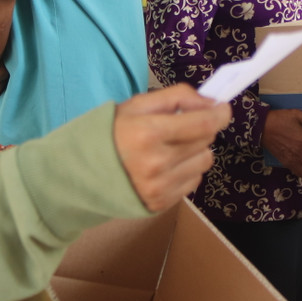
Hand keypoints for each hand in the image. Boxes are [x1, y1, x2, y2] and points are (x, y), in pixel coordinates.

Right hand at [113, 84, 231, 212]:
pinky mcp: (161, 204)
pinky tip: (166, 165)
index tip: (222, 108)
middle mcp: (157, 164)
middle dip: (202, 129)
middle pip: (206, 142)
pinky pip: (193, 181)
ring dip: (195, 151)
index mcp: (148, 133)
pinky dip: (186, 170)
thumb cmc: (110, 134)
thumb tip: (211, 102)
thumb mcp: (137, 104)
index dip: (220, 114)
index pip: (203, 125)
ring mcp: (159, 187)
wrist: (79, 174)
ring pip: (204, 162)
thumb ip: (177, 96)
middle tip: (183, 126)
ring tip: (171, 148)